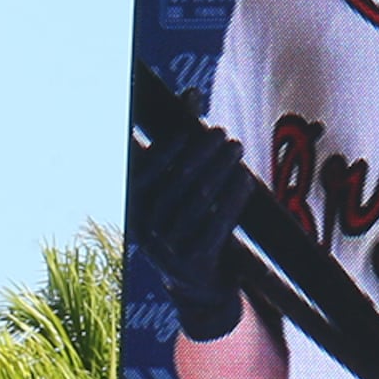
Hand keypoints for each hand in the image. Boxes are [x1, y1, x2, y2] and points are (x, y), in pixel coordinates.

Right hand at [129, 117, 256, 336]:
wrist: (201, 285)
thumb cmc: (192, 221)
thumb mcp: (181, 186)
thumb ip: (183, 143)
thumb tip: (191, 93)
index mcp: (135, 210)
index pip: (142, 173)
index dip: (165, 147)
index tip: (189, 126)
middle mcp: (146, 231)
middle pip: (174, 183)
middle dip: (199, 154)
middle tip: (221, 134)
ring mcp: (169, 250)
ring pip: (196, 201)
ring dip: (218, 170)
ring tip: (235, 148)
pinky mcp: (195, 263)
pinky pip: (216, 224)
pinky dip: (231, 198)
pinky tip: (243, 178)